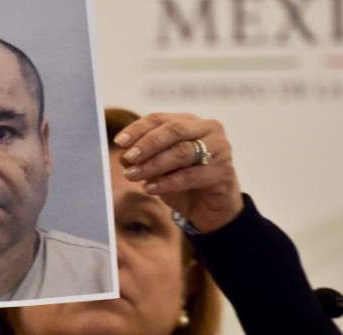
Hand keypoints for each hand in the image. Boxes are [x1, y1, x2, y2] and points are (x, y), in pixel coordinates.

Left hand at [113, 112, 242, 232]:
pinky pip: (191, 175)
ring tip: (133, 175)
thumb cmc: (182, 182)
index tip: (119, 142)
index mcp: (188, 122)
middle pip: (173, 130)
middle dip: (147, 144)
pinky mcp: (223, 171)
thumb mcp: (157, 169)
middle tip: (128, 157)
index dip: (138, 129)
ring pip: (182, 152)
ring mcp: (219, 148)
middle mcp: (206, 129)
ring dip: (154, 164)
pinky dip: (168, 182)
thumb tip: (123, 155)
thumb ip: (142, 159)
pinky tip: (150, 188)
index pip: (159, 119)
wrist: (209, 208)